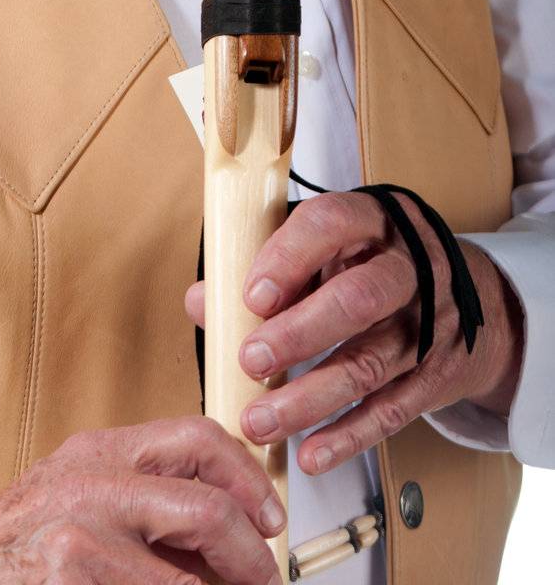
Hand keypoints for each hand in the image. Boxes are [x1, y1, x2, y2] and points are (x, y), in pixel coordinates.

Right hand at [0, 416, 286, 584]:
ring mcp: (84, 544)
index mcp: (103, 451)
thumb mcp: (86, 484)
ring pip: (190, 581)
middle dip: (253, 558)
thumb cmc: (28, 532)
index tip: (269, 519)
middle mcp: (95, 488)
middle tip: (264, 578)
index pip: (199, 440)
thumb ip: (149, 488)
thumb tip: (235, 517)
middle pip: (208, 511)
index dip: (249, 481)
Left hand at [184, 191, 523, 476]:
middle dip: (298, 334)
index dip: (287, 259)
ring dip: (310, 398)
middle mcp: (407, 268)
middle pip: (357, 299)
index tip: (251, 297)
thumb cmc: (374, 263)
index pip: (329, 225)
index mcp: (370, 221)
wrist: (473, 295)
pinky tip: (310, 452)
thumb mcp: (328, 246)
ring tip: (260, 421)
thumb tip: (201, 302)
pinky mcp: (437, 375)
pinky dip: (349, 436)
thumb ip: (266, 267)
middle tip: (250, 360)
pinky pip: (393, 411)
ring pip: (370, 363)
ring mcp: (428, 324)